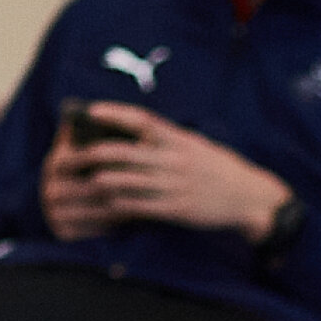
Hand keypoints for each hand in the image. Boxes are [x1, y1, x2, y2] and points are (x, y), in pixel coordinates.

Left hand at [38, 102, 290, 242]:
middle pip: (125, 154)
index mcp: (179, 139)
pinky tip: (104, 205)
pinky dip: (118, 206)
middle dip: (93, 154)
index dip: (115, 114)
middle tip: (71, 156)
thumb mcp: (195, 144)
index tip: (91, 111)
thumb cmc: (216, 167)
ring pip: (126, 182)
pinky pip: (139, 207)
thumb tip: (129, 132)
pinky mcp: (176, 210)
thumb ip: (166, 139)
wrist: (248, 197)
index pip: (143, 121)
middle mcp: (175, 160)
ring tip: (81, 181)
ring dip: (100, 182)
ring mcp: (174, 186)